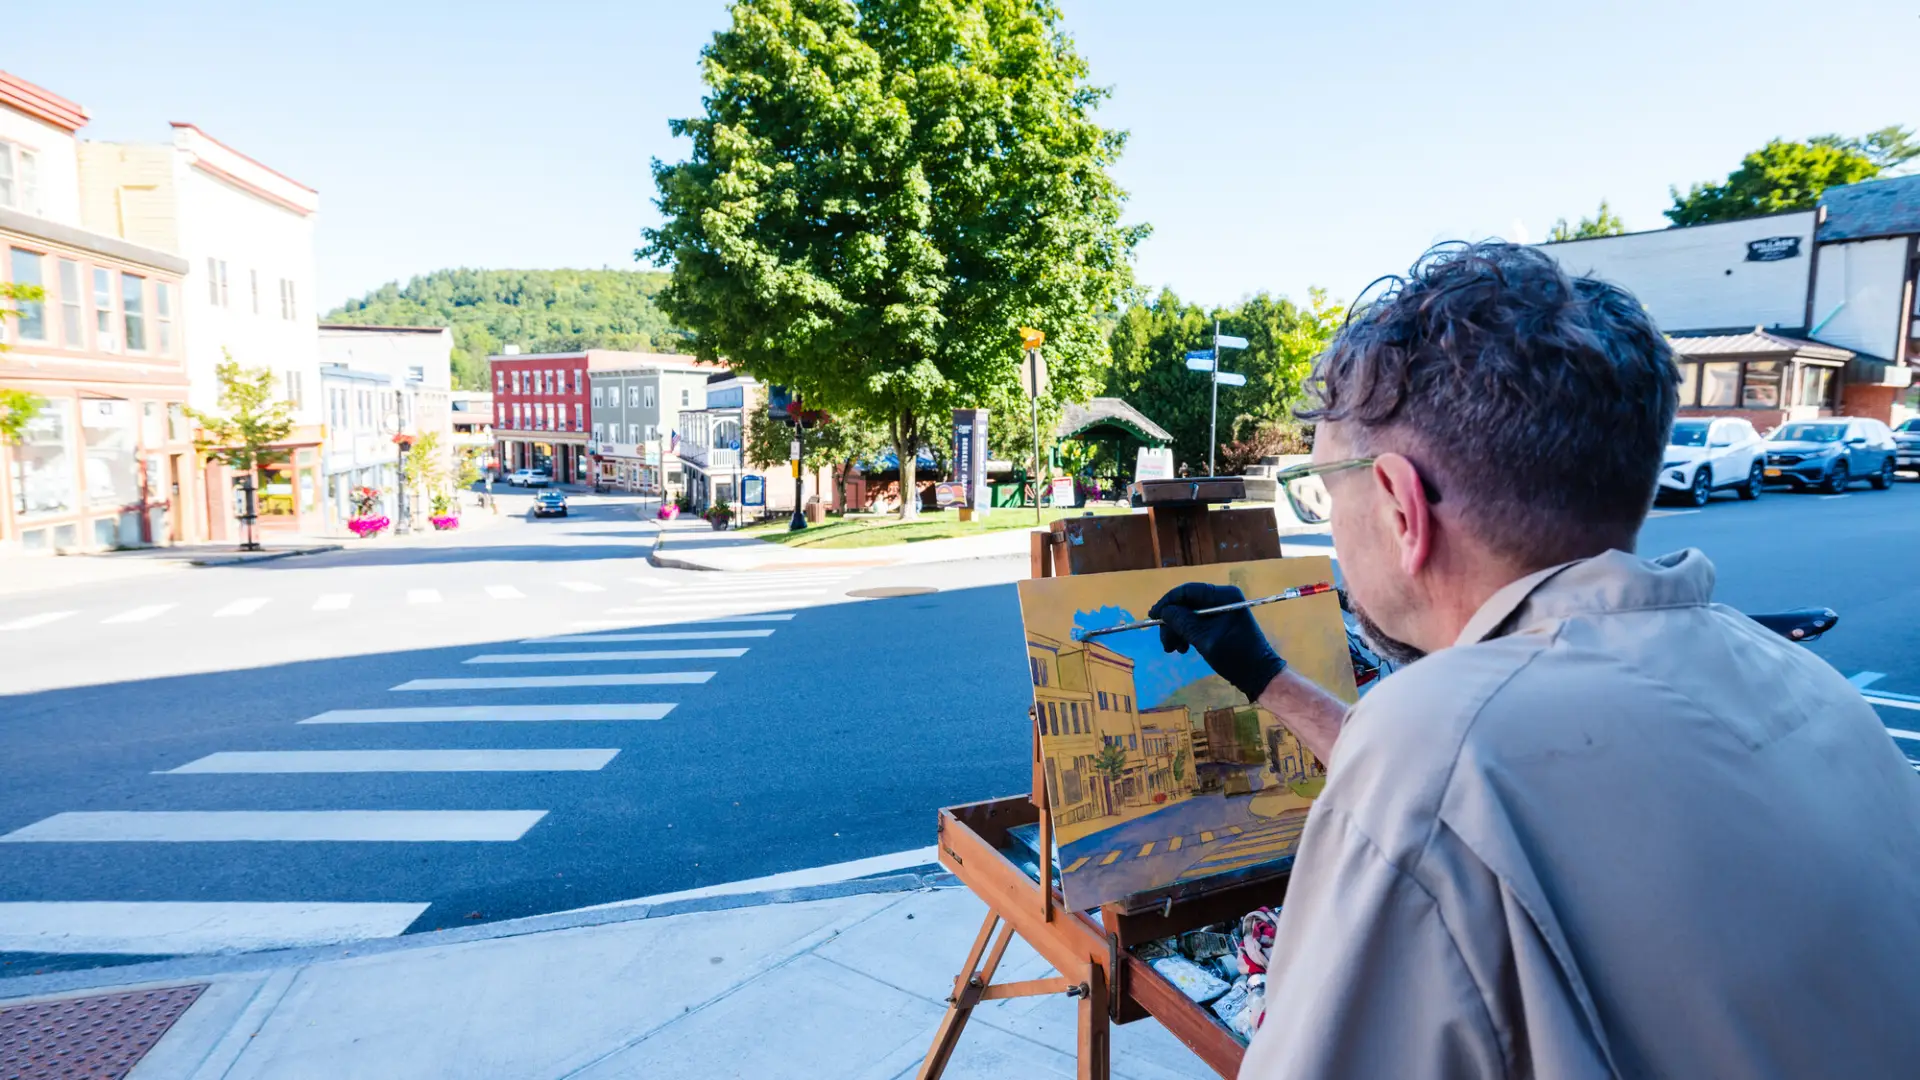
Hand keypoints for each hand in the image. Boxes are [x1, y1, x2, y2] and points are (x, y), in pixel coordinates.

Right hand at [1150, 582, 1288, 701]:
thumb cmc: (1235, 656)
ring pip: (1189, 614)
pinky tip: (1184, 648)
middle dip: (1173, 622)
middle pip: (1187, 603)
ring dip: (1178, 630)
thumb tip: (1164, 611)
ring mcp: (1222, 610)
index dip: (1168, 602)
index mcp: (1223, 596)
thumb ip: (1183, 622)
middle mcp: (1223, 598)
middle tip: (1165, 643)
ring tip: (1175, 649)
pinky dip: (1187, 634)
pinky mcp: (1220, 623)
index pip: (1188, 590)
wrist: (1258, 675)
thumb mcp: (1205, 639)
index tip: (1153, 617)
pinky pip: (1197, 623)